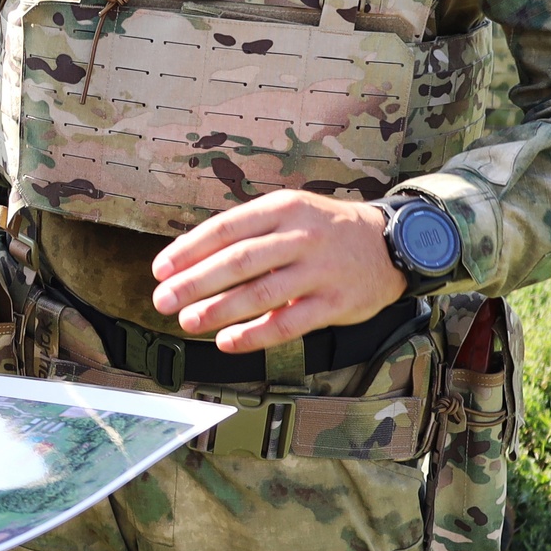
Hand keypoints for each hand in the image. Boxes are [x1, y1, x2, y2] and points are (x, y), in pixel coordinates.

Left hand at [149, 191, 405, 353]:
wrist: (391, 244)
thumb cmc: (323, 229)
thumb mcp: (288, 211)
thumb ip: (245, 231)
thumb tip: (187, 257)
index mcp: (283, 208)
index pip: (225, 229)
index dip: (188, 251)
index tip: (159, 270)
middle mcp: (301, 236)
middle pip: (239, 261)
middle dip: (194, 283)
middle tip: (163, 301)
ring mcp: (320, 271)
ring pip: (261, 294)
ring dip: (219, 310)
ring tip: (188, 322)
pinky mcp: (336, 303)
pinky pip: (289, 323)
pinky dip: (254, 335)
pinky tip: (227, 341)